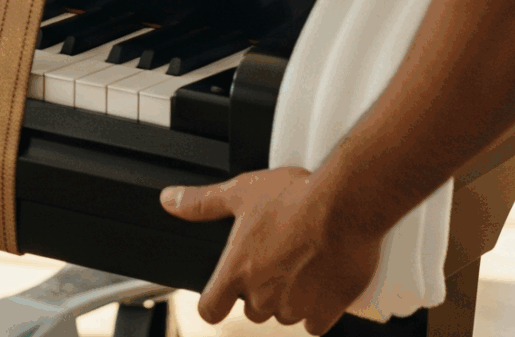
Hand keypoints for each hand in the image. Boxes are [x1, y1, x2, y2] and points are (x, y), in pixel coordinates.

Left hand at [160, 168, 382, 332]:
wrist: (345, 205)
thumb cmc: (295, 197)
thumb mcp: (241, 191)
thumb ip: (202, 202)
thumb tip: (169, 200)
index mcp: (237, 271)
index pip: (210, 309)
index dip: (215, 301)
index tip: (224, 292)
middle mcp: (262, 295)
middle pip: (252, 309)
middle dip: (261, 290)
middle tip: (277, 258)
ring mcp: (294, 307)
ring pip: (284, 314)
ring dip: (291, 298)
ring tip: (303, 262)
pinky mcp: (326, 312)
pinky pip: (315, 323)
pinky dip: (319, 308)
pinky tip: (322, 281)